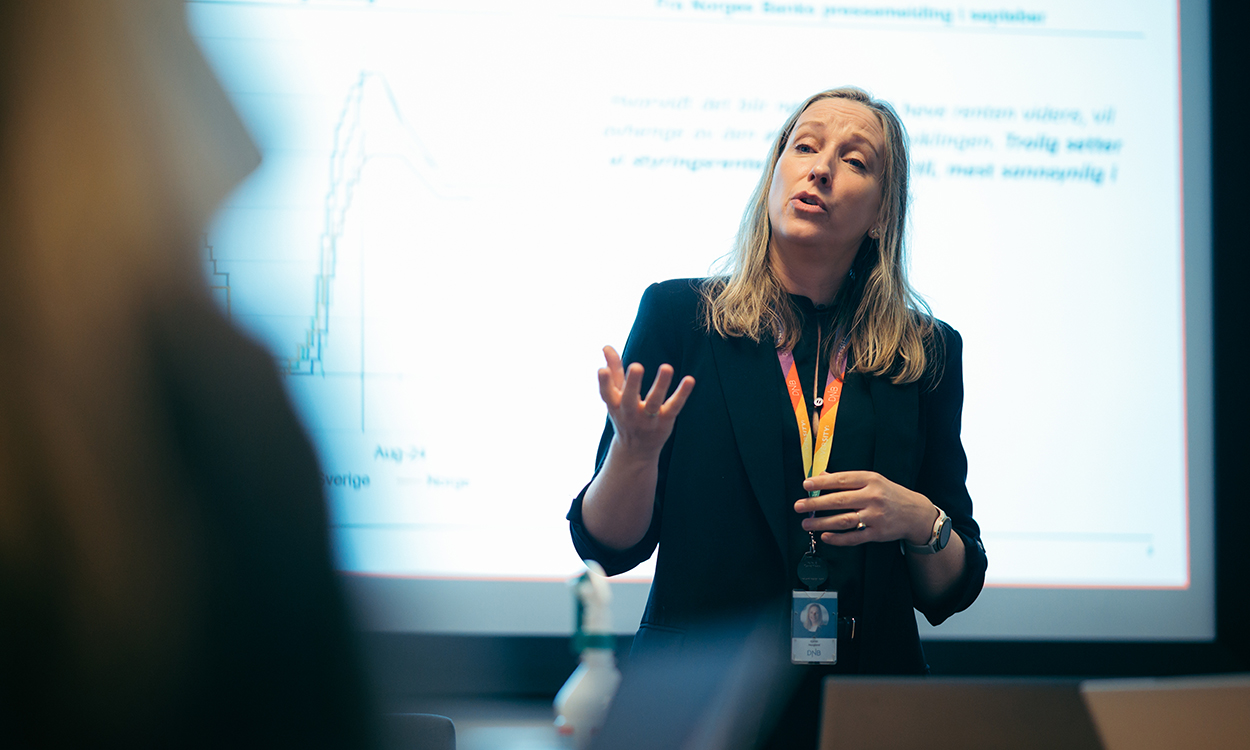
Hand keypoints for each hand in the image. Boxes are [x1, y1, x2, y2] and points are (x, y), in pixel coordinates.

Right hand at [597, 345, 694, 456]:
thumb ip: (614, 371)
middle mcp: (629, 413)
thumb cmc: (624, 415)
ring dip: (660, 385)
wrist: (635, 451)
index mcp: (614, 405)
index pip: (606, 394)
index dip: (604, 383)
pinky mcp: (665, 422)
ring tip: (666, 367)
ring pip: (654, 402)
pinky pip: (674, 406)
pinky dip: (682, 394)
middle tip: (636, 366)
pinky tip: (690, 380)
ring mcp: (648, 419)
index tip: (601, 370)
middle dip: (632, 383)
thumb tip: (606, 346)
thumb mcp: (615, 396)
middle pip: (630, 399)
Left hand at [793, 470, 938, 546]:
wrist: (916, 513)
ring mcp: (875, 516)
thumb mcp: (873, 481)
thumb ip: (848, 479)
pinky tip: (825, 536)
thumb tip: (822, 475)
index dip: (821, 483)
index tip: (806, 485)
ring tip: (806, 524)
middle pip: (839, 500)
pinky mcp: (877, 533)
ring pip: (843, 520)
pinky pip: (854, 537)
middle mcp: (873, 497)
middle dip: (815, 504)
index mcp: (870, 480)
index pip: (841, 480)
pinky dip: (838, 538)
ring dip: (822, 523)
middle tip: (799, 506)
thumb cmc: (890, 494)